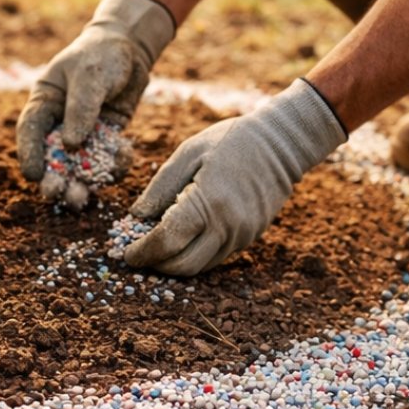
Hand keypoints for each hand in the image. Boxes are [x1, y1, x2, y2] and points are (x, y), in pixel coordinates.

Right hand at [16, 0, 173, 180]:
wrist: (131, 49)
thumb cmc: (102, 55)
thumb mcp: (90, 76)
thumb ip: (81, 108)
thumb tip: (71, 145)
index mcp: (44, 102)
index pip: (30, 131)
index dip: (29, 154)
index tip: (33, 175)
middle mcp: (59, 122)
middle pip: (51, 155)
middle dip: (53, 177)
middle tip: (56, 194)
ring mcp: (82, 133)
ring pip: (77, 164)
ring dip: (79, 182)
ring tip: (81, 200)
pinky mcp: (104, 139)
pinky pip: (105, 160)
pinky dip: (112, 166)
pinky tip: (122, 161)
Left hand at [123, 79, 346, 275]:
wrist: (283, 144)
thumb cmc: (230, 141)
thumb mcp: (187, 153)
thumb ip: (159, 188)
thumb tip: (135, 217)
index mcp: (208, 202)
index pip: (167, 241)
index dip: (142, 252)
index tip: (125, 254)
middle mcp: (227, 226)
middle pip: (182, 266)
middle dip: (156, 265)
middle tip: (138, 256)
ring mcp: (241, 236)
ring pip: (200, 268)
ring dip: (174, 264)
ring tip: (156, 249)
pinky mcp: (250, 238)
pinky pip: (215, 257)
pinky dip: (194, 255)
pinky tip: (182, 240)